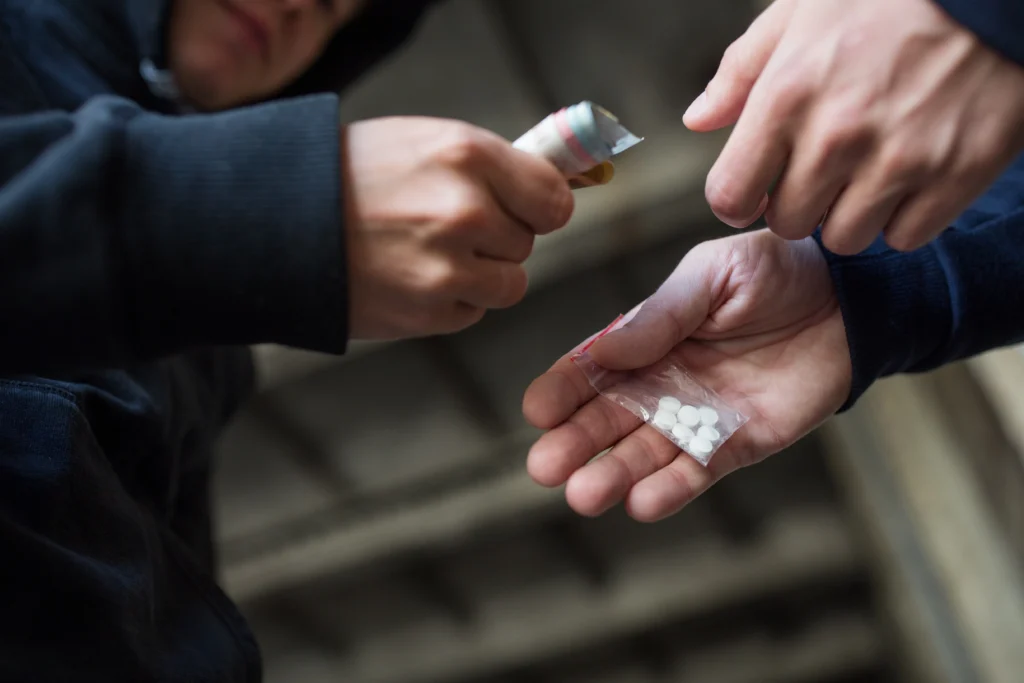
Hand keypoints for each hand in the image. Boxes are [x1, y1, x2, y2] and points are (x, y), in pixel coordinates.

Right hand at [342, 117, 573, 338]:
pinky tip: (409, 277)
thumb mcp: (424, 141)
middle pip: (526, 241)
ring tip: (429, 253)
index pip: (554, 198)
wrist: (274, 222)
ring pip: (510, 284)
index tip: (523, 209)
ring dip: (481, 274)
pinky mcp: (428, 312)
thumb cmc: (352, 174)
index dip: (540, 206)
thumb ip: (492, 165)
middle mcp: (466, 211)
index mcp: (467, 155)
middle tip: (444, 224)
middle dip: (497, 237)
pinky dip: (450, 300)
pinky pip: (472, 311)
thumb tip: (561, 189)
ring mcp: (448, 267)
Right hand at [522, 229, 851, 521]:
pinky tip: (642, 503)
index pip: (591, 368)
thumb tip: (604, 350)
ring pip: (644, 454)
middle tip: (545, 468)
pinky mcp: (738, 444)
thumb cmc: (774, 272)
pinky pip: (698, 471)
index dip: (562, 389)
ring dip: (613, 476)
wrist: (850, 298)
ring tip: (585, 496)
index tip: (538, 411)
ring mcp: (696, 418)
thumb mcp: (711, 276)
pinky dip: (670, 489)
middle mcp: (661, 383)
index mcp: (646, 340)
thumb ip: (661, 314)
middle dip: (574, 445)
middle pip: (606, 420)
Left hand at [685, 0, 1023, 254]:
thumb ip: (741, 72)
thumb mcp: (800, 13)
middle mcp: (836, 136)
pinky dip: (904, 219)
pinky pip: (906, 237)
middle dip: (797, 204)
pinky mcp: (957, 174)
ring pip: (845, 238)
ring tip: (867, 174)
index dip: (738, 200)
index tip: (754, 192)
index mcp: (786, 96)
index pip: (730, 196)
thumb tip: (698, 120)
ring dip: (849, 216)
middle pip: (787, 223)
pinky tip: (910, 179)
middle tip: (822, 173)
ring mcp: (899, 160)